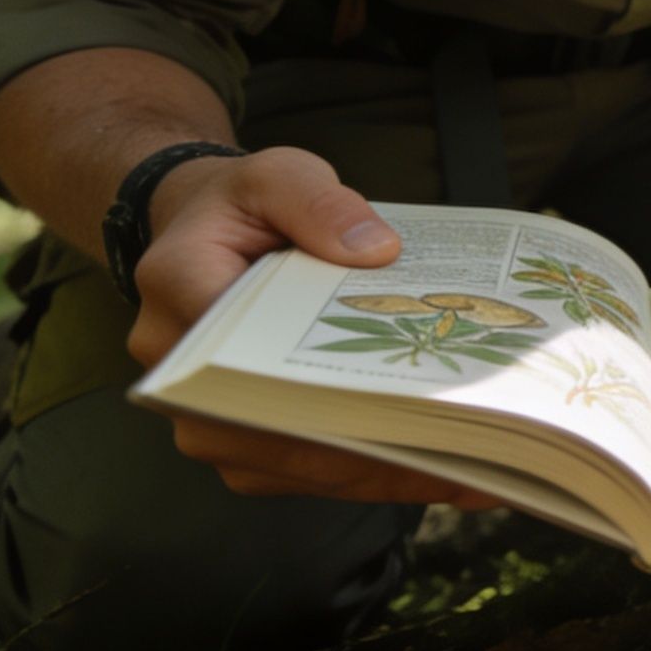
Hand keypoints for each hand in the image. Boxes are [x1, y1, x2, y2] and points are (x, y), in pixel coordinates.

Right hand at [127, 146, 499, 508]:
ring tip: (471, 465)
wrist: (212, 234)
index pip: (242, 347)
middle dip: (369, 442)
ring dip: (381, 471)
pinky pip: (303, 473)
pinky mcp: (238, 439)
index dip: (321, 381)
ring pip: (292, 465)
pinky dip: (372, 474)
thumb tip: (375, 252)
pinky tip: (447, 470)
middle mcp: (178, 367)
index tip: (400, 394)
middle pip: (272, 426)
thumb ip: (320, 203)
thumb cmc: (247, 206)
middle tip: (462, 444)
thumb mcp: (281, 175)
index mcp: (179, 286)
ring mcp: (205, 413)